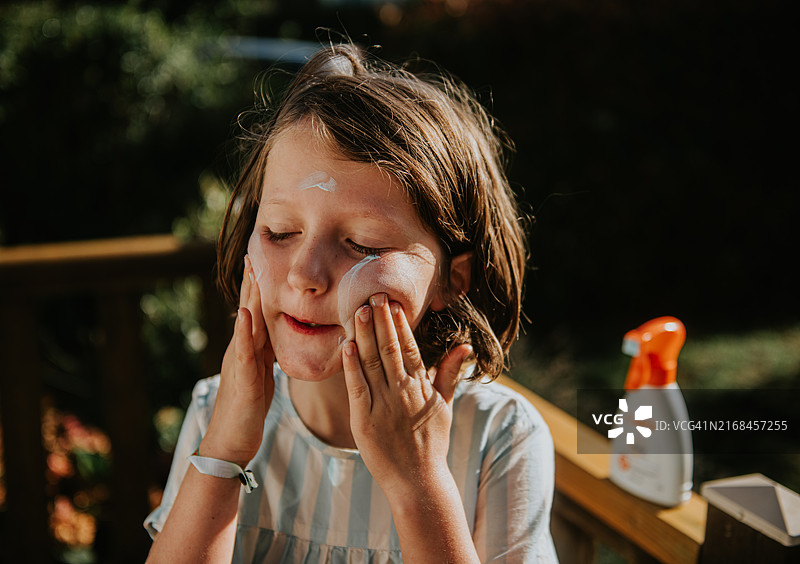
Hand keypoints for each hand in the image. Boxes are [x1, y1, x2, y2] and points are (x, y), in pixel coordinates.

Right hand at [200, 255, 274, 466]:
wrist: (231, 441)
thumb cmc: (248, 409)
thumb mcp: (261, 374)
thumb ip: (265, 353)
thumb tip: (275, 335)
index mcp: (249, 348)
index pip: (255, 312)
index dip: (258, 287)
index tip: (263, 260)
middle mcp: (240, 350)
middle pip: (248, 310)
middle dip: (251, 282)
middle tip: (253, 252)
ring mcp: (238, 363)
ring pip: (245, 325)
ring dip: (249, 298)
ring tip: (252, 272)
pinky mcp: (241, 379)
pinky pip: (243, 352)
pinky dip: (244, 332)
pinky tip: (245, 315)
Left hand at [342, 292, 472, 499]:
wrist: (418, 480)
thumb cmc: (431, 442)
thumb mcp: (444, 405)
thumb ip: (449, 373)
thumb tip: (464, 345)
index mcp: (421, 386)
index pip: (411, 348)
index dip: (400, 325)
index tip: (393, 303)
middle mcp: (403, 392)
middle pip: (391, 349)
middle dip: (381, 321)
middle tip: (374, 295)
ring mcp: (384, 405)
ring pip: (373, 363)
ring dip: (365, 336)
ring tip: (360, 311)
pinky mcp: (365, 420)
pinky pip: (357, 388)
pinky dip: (351, 367)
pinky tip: (347, 346)